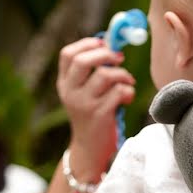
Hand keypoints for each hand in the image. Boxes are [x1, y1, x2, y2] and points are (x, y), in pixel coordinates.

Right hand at [57, 37, 136, 181]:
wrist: (89, 149)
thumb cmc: (92, 116)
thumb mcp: (83, 94)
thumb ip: (91, 73)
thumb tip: (111, 47)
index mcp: (64, 84)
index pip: (68, 54)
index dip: (87, 44)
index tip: (103, 43)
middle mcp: (70, 92)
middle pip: (84, 61)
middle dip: (106, 54)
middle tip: (119, 59)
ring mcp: (84, 104)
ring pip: (105, 75)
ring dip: (122, 75)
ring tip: (127, 82)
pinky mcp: (100, 114)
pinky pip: (119, 92)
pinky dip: (128, 92)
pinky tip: (127, 98)